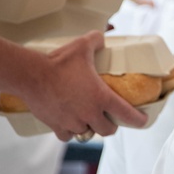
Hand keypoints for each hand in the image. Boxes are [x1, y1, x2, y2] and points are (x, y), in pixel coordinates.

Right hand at [22, 31, 148, 140]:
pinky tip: (69, 124)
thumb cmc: (58, 62)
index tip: (142, 120)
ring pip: (87, 133)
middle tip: (108, 118)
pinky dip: (69, 132)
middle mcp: (90, 113)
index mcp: (101, 98)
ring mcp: (73, 122)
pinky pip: (67, 136)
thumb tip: (101, 36)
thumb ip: (95, 40)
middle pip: (108, 130)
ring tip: (87, 119)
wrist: (31, 75)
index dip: (138, 120)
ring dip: (89, 128)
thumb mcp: (81, 46)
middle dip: (110, 125)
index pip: (127, 114)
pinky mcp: (56, 126)